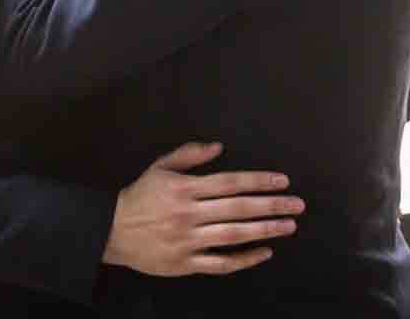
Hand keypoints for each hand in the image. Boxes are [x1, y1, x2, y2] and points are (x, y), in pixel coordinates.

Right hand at [104, 142, 304, 276]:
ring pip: (233, 236)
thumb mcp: (160, 167)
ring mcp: (188, 241)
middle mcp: (189, 214)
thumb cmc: (139, 196)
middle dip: (271, 205)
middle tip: (297, 204)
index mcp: (185, 189)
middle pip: (238, 209)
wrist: (111, 231)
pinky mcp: (185, 264)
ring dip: (264, 231)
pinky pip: (220, 263)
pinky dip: (244, 259)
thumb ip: (190, 154)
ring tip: (289, 226)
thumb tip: (219, 146)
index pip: (230, 183)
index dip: (258, 180)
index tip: (282, 180)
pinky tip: (264, 252)